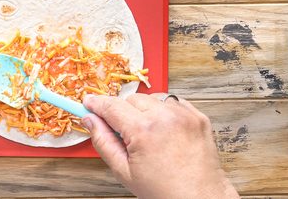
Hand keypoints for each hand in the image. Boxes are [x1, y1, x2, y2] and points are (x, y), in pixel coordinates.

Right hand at [82, 93, 238, 198]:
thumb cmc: (165, 191)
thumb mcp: (124, 171)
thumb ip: (102, 141)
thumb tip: (90, 120)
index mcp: (144, 130)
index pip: (111, 106)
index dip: (96, 103)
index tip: (88, 102)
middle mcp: (165, 117)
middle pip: (130, 98)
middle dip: (123, 111)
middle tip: (125, 132)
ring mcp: (185, 115)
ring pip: (152, 98)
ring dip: (145, 110)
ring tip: (148, 133)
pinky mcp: (198, 117)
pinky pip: (173, 102)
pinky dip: (165, 111)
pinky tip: (164, 130)